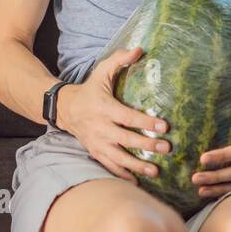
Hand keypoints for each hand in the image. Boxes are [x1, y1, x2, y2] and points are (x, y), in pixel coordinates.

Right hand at [55, 46, 169, 182]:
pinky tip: (137, 182)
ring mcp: (97, 143)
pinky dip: (122, 175)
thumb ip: (120, 59)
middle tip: (166, 148)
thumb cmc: (90, 89)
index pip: (128, 117)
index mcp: (104, 108)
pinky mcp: (95, 152)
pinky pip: (109, 166)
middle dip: (146, 145)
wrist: (64, 109)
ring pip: (118, 158)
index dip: (146, 122)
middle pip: (126, 139)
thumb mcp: (102, 71)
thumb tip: (140, 49)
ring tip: (155, 171)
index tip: (164, 126)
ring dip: (137, 165)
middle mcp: (100, 128)